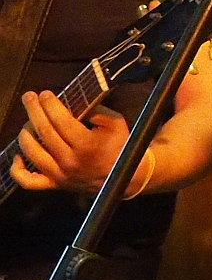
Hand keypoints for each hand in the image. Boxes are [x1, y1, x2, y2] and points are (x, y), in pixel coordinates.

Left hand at [12, 93, 145, 196]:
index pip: (61, 120)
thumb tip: (72, 102)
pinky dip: (17, 168)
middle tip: (29, 97)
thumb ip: (96, 111)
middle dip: (34, 110)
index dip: (50, 105)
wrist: (127, 176)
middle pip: (44, 132)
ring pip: (32, 152)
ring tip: (28, 122)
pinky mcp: (54, 184)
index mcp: (88, 145)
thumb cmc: (120, 146)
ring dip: (25, 133)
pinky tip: (19, 155)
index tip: (45, 94)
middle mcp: (71, 160)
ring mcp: (60, 174)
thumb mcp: (116, 123)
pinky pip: (27, 180)